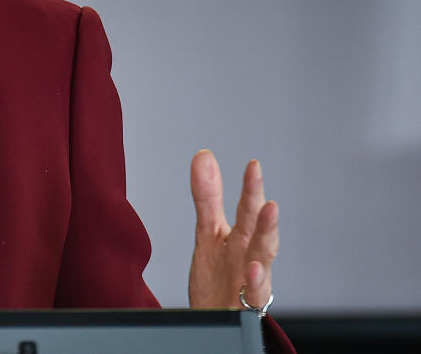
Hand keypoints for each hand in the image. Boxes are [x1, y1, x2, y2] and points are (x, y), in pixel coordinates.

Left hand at [187, 150, 278, 310]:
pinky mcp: (247, 304)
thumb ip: (208, 197)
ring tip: (269, 212)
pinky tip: (252, 268)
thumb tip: (204, 156)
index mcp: (242, 236)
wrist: (215, 316)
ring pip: (264, 257)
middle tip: (265, 190)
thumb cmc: (220, 275)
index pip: (248, 209)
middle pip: (259, 230)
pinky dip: (256, 282)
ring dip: (267, 236)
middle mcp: (250, 255)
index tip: (253, 165)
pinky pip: (254, 294)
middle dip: (263, 210)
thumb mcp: (209, 232)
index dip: (251, 188)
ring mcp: (252, 280)